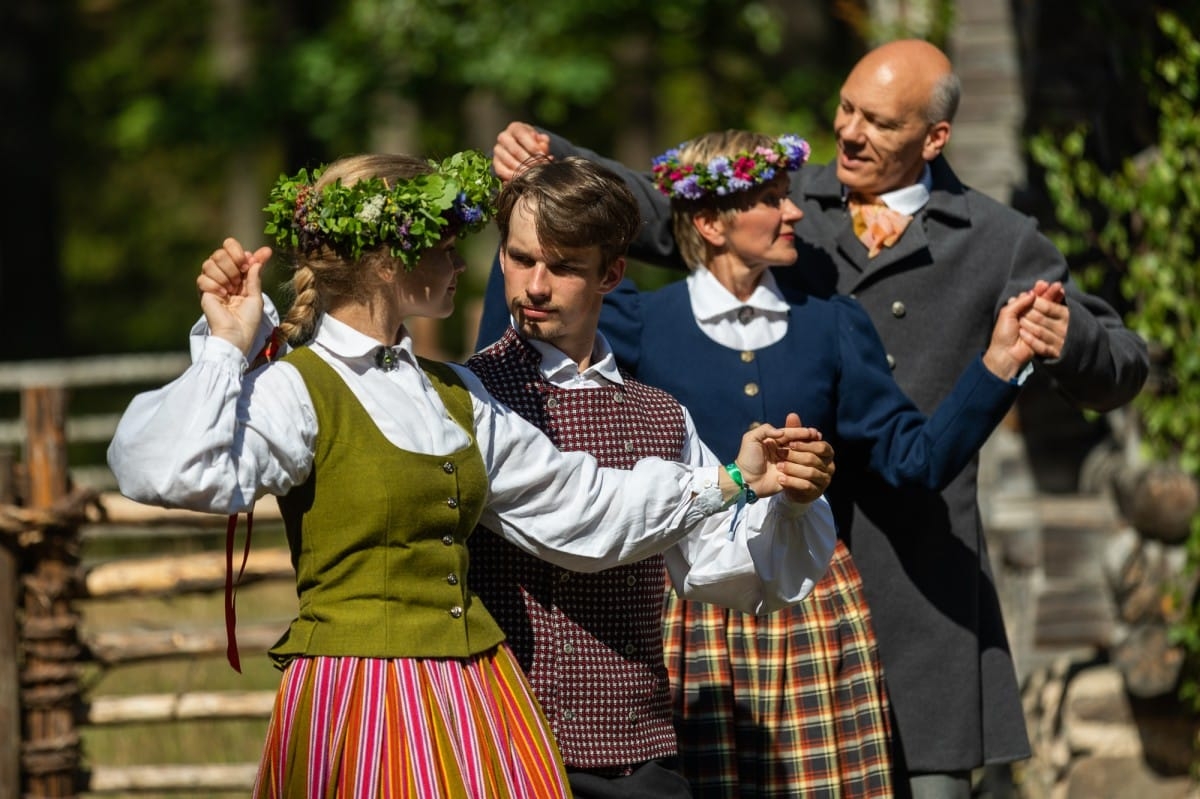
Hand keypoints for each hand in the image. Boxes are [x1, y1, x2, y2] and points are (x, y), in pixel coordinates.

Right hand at [197, 237, 270, 355]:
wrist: (236, 336)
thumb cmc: (248, 320)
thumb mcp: (256, 296)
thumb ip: (255, 276)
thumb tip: (258, 258)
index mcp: (239, 277)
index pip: (235, 253)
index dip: (243, 251)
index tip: (263, 254)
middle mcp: (225, 277)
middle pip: (220, 253)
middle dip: (233, 262)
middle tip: (240, 279)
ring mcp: (213, 284)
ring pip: (210, 262)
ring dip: (224, 275)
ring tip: (231, 290)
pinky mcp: (203, 292)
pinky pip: (202, 278)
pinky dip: (215, 285)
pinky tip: (222, 296)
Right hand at [493, 121, 550, 180]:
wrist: (521, 148)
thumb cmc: (532, 142)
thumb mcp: (539, 139)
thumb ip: (543, 142)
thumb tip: (543, 148)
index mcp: (515, 128)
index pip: (522, 135)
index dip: (533, 146)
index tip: (542, 155)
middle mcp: (503, 137)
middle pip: (515, 150)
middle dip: (528, 160)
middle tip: (539, 168)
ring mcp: (498, 150)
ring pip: (508, 161)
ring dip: (522, 169)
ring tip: (533, 174)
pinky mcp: (496, 162)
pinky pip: (502, 171)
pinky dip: (512, 176)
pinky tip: (522, 179)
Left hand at [731, 413, 833, 500]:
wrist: (745, 480)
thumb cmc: (747, 459)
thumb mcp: (751, 439)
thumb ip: (765, 430)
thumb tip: (782, 432)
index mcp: (775, 441)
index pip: (791, 434)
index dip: (801, 432)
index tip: (812, 432)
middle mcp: (783, 451)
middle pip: (799, 445)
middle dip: (807, 442)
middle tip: (817, 439)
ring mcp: (787, 464)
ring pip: (802, 457)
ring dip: (805, 454)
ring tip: (810, 453)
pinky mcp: (790, 476)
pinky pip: (800, 471)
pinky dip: (803, 467)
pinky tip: (809, 465)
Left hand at [982, 281, 1066, 379]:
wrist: (1006, 354)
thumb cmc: (1003, 334)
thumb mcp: (1007, 314)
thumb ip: (1019, 303)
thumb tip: (1031, 293)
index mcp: (1020, 310)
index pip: (1032, 298)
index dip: (1039, 291)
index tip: (1045, 284)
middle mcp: (1030, 316)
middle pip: (1043, 302)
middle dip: (1049, 292)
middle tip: (1057, 285)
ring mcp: (1039, 324)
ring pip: (1048, 309)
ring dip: (1048, 301)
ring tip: (1052, 295)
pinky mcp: (1045, 333)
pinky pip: (1051, 321)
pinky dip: (1052, 312)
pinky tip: (1057, 304)